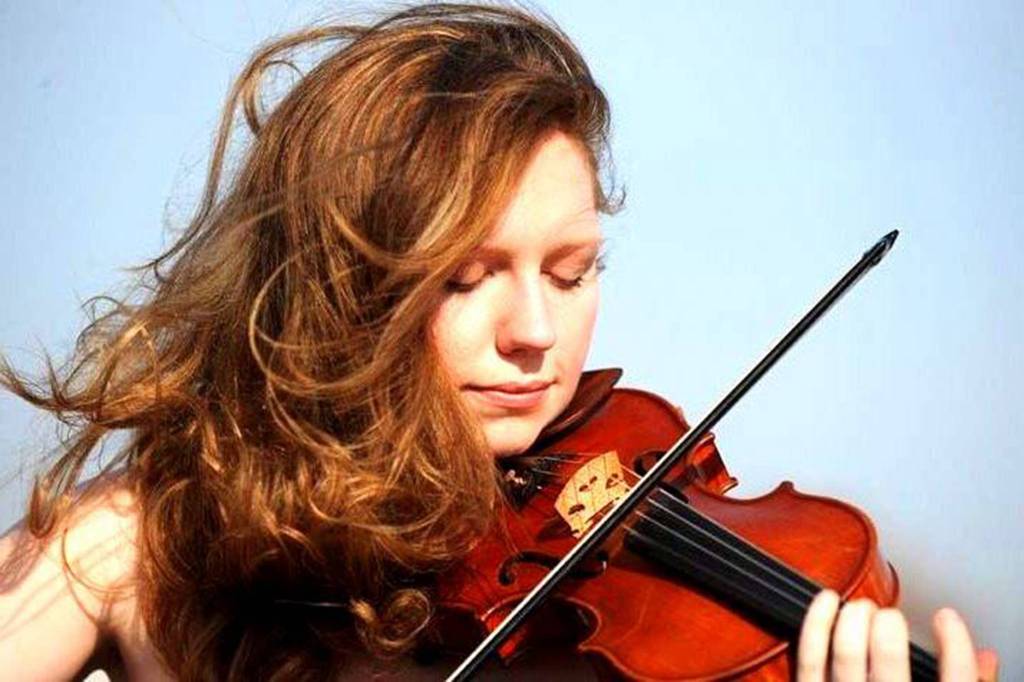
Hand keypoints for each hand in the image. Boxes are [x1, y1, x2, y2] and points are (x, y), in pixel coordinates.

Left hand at [796, 589, 998, 680]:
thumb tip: (984, 658)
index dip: (954, 646)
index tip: (946, 618)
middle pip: (889, 664)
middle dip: (889, 627)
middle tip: (890, 617)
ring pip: (846, 657)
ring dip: (854, 621)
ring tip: (861, 608)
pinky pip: (810, 662)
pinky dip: (816, 625)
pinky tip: (827, 603)